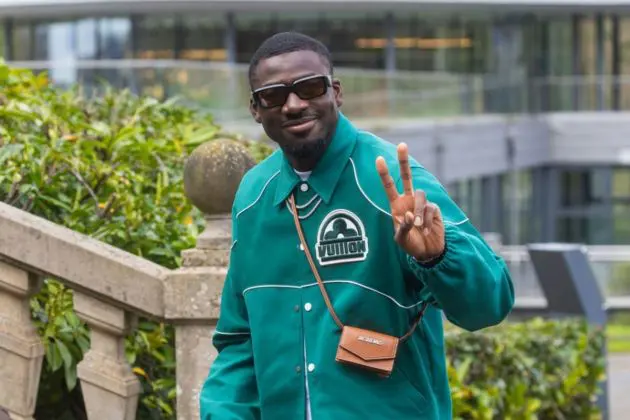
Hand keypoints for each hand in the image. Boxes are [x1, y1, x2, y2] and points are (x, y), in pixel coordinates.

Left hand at [376, 143, 444, 261]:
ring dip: (418, 211)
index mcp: (397, 205)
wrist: (428, 252)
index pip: (389, 186)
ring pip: (420, 195)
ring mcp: (422, 203)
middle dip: (404, 161)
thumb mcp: (401, 239)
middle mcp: (409, 200)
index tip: (379, 159)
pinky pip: (430, 208)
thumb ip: (402, 227)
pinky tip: (427, 230)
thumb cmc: (411, 244)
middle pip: (407, 176)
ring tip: (419, 227)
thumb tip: (409, 215)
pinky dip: (427, 220)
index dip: (384, 173)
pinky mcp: (434, 208)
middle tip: (402, 145)